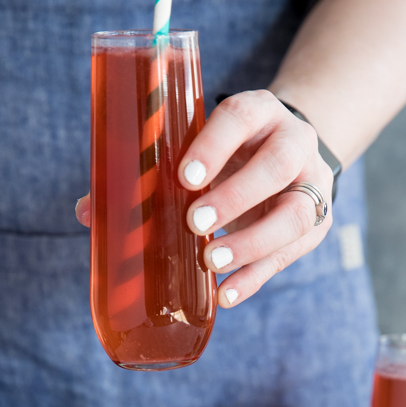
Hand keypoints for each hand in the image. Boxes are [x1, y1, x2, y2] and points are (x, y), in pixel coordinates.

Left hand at [76, 90, 333, 307]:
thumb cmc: (230, 152)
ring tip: (212, 261)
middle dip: (236, 196)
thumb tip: (89, 210)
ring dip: (253, 242)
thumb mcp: (200, 146)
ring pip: (296, 214)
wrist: (291, 155)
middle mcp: (296, 143)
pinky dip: (256, 277)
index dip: (215, 145)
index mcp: (260, 112)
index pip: (242, 116)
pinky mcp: (316, 225)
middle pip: (278, 164)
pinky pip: (291, 254)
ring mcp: (312, 186)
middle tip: (195, 222)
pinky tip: (226, 294)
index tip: (184, 176)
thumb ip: (151, 170)